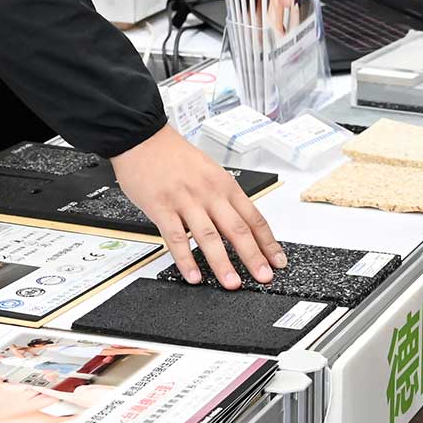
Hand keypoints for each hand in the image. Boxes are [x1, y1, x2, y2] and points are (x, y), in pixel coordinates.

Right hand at [109, 125, 285, 287]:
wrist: (144, 139)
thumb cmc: (175, 157)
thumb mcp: (210, 172)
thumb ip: (223, 198)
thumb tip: (239, 226)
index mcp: (225, 185)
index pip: (254, 218)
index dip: (268, 242)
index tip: (278, 261)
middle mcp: (210, 194)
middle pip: (237, 229)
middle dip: (253, 256)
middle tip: (263, 278)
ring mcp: (186, 201)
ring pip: (209, 236)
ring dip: (222, 263)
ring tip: (232, 283)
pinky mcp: (162, 207)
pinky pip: (176, 237)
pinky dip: (186, 259)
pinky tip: (194, 275)